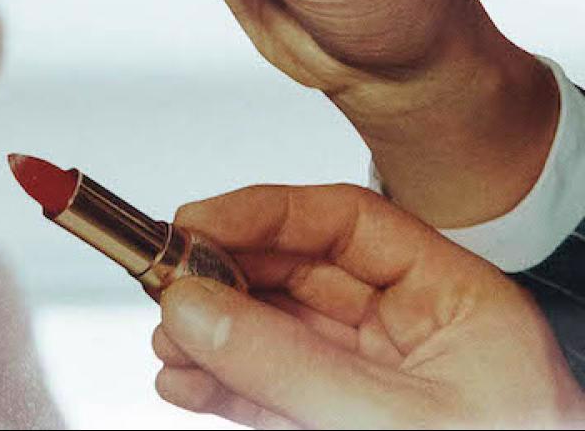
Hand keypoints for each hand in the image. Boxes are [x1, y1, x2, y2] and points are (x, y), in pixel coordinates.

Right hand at [151, 184, 584, 427]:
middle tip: (165, 284)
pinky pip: (271, 393)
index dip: (264, 214)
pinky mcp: (343, 428)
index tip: (195, 221)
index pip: (348, 224)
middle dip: (224, 279)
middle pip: (298, 275)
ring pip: (276, 336)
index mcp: (459, 306)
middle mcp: (415, 338)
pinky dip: (221, 386)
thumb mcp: (393, 417)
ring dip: (212, 336)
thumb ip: (290, 364)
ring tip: (168, 344)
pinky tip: (186, 382)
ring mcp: (377, 387)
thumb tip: (196, 308)